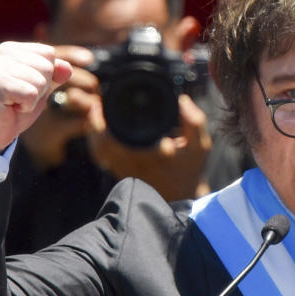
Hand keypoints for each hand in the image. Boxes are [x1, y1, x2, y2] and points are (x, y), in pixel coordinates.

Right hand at [0, 42, 71, 153]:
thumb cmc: (12, 108)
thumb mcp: (39, 89)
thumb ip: (54, 75)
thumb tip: (68, 68)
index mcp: (12, 48)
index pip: (49, 54)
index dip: (46, 76)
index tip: (26, 87)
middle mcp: (3, 52)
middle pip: (47, 67)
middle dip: (41, 88)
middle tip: (19, 98)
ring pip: (41, 81)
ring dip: (32, 99)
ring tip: (14, 102)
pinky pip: (32, 93)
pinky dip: (27, 106)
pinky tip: (10, 107)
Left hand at [86, 93, 212, 200]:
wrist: (180, 197)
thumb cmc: (188, 170)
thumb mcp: (200, 146)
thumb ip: (194, 122)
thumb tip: (183, 100)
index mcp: (154, 152)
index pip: (125, 130)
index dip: (108, 114)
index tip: (107, 98)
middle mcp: (136, 161)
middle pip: (103, 140)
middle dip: (95, 120)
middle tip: (96, 104)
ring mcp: (125, 169)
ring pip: (99, 148)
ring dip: (93, 131)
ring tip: (96, 114)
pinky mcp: (119, 172)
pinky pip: (100, 156)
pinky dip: (96, 142)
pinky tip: (99, 130)